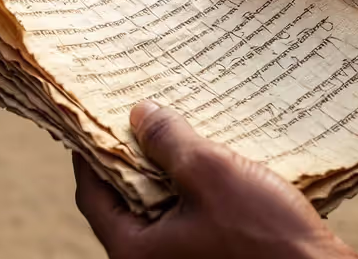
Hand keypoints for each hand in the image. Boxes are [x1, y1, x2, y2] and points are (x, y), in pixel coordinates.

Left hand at [74, 101, 356, 258]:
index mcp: (135, 250)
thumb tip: (139, 114)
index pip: (92, 195)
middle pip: (123, 201)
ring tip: (173, 129)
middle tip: (136, 117)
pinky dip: (189, 190)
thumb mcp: (211, 173)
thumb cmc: (267, 238)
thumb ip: (168, 140)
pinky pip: (186, 219)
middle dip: (131, 157)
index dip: (90, 154)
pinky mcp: (211, 257)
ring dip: (164, 171)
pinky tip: (205, 160)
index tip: (93, 120)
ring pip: (157, 208)